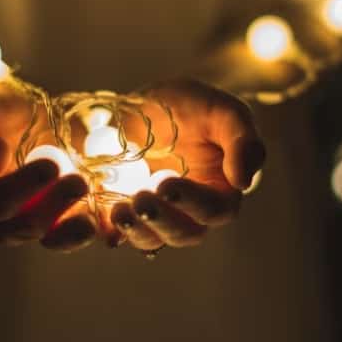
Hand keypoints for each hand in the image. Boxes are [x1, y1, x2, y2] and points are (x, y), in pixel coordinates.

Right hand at [0, 80, 96, 250]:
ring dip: (73, 230)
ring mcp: (38, 220)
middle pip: (20, 229)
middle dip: (50, 209)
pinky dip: (99, 231)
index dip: (17, 192)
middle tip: (79, 181)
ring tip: (93, 212)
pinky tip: (112, 224)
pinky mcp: (69, 219)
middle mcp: (4, 215)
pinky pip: (81, 234)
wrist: (37, 112)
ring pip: (51, 239)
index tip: (50, 165)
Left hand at [109, 79, 265, 251]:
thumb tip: (243, 182)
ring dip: (134, 230)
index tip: (168, 184)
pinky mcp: (124, 209)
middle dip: (161, 221)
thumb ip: (242, 141)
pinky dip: (107, 230)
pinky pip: (116, 230)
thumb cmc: (196, 107)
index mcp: (220, 192)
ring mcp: (155, 214)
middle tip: (141, 201)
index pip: (215, 211)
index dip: (194, 203)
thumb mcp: (224, 112)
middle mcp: (189, 212)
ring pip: (149, 238)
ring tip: (118, 211)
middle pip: (182, 233)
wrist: (153, 103)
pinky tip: (97, 221)